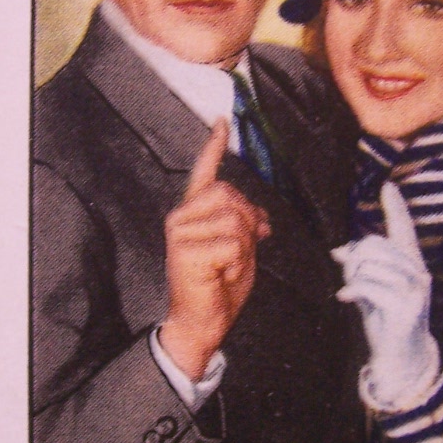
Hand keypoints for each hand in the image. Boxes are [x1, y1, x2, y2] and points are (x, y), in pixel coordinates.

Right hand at [160, 120, 270, 380]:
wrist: (203, 321)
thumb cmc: (218, 287)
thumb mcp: (239, 250)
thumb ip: (246, 228)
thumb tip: (261, 218)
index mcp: (193, 213)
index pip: (205, 173)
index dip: (214, 147)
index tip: (222, 121)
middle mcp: (182, 217)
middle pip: (233, 197)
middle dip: (248, 225)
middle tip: (235, 254)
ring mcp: (180, 232)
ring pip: (235, 220)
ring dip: (243, 248)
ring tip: (226, 267)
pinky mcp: (185, 250)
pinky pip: (232, 244)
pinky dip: (237, 263)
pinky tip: (220, 274)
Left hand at [333, 181, 439, 411]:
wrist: (401, 358)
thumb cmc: (385, 321)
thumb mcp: (371, 290)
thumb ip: (359, 269)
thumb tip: (338, 251)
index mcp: (411, 264)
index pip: (403, 229)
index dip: (396, 208)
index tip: (388, 186)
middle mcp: (418, 273)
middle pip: (375, 246)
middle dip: (354, 259)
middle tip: (348, 278)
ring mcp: (416, 291)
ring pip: (371, 265)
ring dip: (353, 278)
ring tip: (351, 292)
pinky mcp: (408, 309)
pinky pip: (371, 287)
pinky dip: (352, 291)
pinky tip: (345, 298)